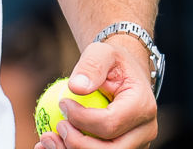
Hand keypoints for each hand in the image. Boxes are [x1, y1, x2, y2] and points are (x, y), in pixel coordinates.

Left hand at [37, 36, 157, 148]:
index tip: (62, 103)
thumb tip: (75, 88)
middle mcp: (145, 131)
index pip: (110, 123)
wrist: (125, 76)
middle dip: (76, 144)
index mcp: (143, 106)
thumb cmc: (112, 63)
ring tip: (47, 138)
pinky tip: (52, 145)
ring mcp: (137, 145)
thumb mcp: (102, 53)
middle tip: (54, 128)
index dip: (81, 118)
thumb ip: (91, 66)